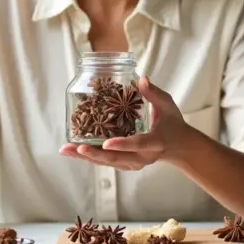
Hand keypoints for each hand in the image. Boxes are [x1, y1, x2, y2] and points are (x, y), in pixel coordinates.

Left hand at [59, 76, 192, 170]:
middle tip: (76, 147)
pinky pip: (105, 162)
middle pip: (117, 158)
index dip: (122, 144)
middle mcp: (143, 157)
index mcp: (155, 142)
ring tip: (66, 150)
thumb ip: (153, 93)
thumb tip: (141, 79)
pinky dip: (89, 157)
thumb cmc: (172, 122)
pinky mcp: (125, 164)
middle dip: (95, 154)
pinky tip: (72, 151)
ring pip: (107, 162)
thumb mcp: (167, 105)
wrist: (177, 146)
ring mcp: (133, 164)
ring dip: (86, 157)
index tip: (106, 143)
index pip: (138, 144)